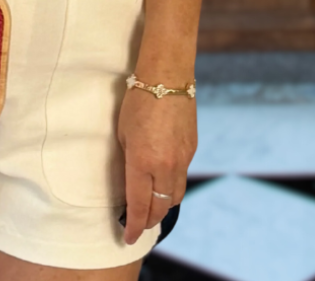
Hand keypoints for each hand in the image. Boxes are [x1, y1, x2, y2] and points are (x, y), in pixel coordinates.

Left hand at [116, 86, 197, 245]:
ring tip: (151, 211)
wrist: (167, 76)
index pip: (139, 205)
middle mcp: (166, 166)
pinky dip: (172, 188)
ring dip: (163, 207)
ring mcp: (183, 159)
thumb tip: (129, 183)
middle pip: (160, 207)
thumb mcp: (122, 133)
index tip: (127, 238)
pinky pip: (182, 178)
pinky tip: (163, 186)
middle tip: (138, 227)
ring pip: (175, 196)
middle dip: (148, 221)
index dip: (133, 225)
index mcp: (143, 161)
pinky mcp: (191, 150)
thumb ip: (128, 161)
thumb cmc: (137, 100)